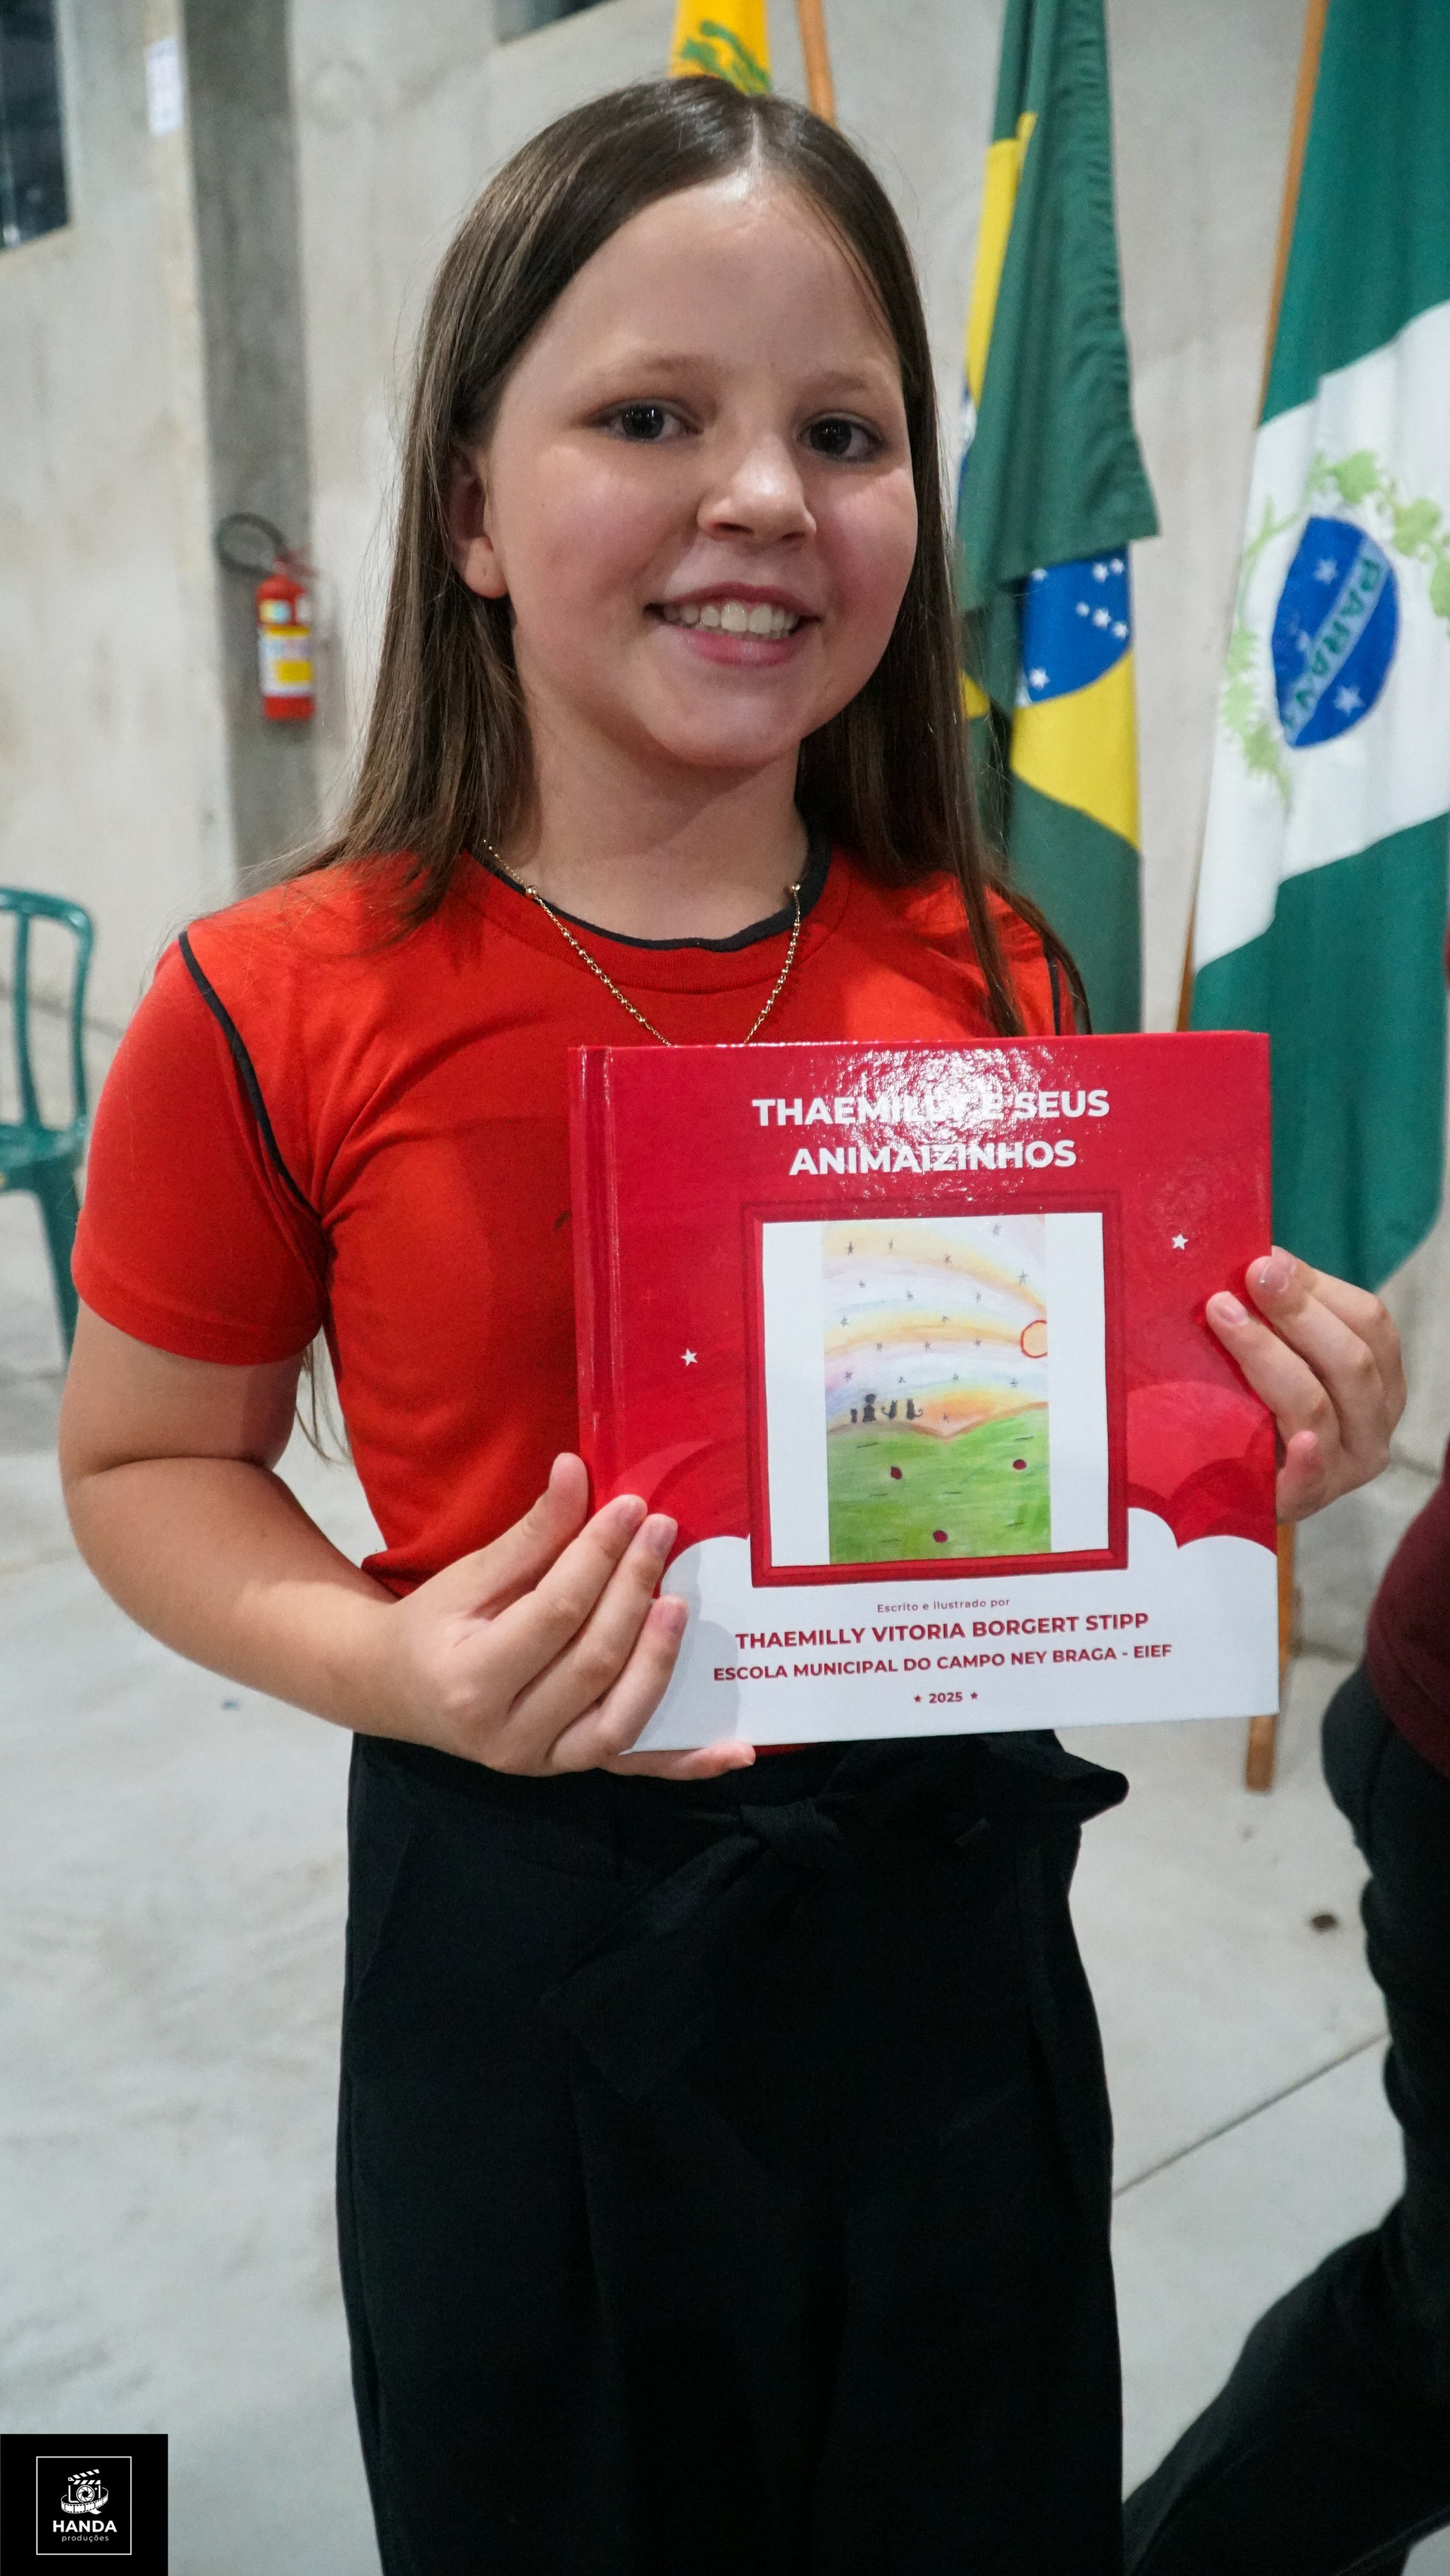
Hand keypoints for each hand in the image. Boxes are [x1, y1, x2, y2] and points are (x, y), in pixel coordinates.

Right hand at [373, 1453, 751, 1780]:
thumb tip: (575, 1469)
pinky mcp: (570, 1770)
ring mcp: (542, 1762)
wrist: (399, 1690)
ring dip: (659, 1660)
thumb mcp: (469, 1576)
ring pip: (620, 1718)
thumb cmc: (435, 1626)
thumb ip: (530, 1535)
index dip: (598, 1557)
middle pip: (593, 1661)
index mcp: (469, 1681)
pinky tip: (736, 1751)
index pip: (553, 1613)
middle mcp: (507, 1736)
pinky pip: (636, 1768)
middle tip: (662, 1533)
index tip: (631, 1509)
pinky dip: (687, 1762)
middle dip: (634, 1591)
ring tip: (682, 1603)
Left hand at [1205, 1248, 1404, 1522]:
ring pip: (1318, 1405)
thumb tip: (1266, 1257)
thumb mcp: (1282, 1356)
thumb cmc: (1263, 1408)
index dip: (1319, 1288)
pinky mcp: (1306, 1501)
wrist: (1238, 1488)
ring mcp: (1345, 1468)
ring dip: (1268, 1355)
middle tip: (1246, 1278)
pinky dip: (1308, 1457)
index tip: (1265, 1260)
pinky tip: (1300, 1441)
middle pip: (1349, 1360)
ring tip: (1223, 1316)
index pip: (1370, 1323)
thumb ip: (1282, 1314)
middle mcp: (1374, 1425)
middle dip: (1295, 1312)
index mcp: (1380, 1380)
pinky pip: (1312, 1478)